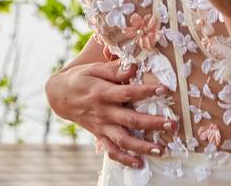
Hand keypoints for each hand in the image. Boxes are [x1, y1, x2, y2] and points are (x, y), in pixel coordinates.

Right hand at [44, 60, 175, 167]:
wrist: (59, 96)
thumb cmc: (80, 79)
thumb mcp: (93, 69)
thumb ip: (113, 69)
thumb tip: (133, 67)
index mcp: (102, 93)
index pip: (127, 93)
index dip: (146, 91)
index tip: (164, 90)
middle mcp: (103, 112)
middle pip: (130, 119)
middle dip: (152, 123)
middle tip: (171, 124)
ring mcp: (102, 126)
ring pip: (123, 139)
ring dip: (142, 146)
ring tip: (161, 149)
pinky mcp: (99, 135)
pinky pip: (111, 150)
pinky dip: (124, 159)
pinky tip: (139, 163)